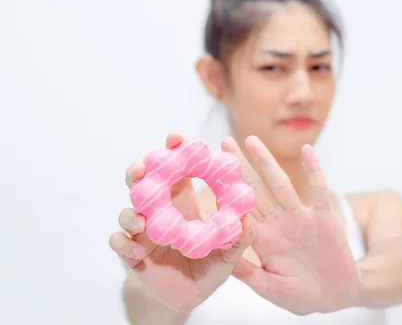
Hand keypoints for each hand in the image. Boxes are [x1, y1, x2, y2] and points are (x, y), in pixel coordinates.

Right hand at [108, 132, 253, 311]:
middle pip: (143, 183)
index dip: (174, 152)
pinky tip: (137, 249)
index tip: (176, 137)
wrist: (190, 298)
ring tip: (140, 219)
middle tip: (141, 169)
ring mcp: (142, 231)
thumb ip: (237, 239)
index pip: (176, 171)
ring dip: (129, 211)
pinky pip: (119, 243)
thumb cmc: (210, 268)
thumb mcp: (228, 254)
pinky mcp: (131, 253)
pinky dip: (124, 243)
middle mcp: (159, 212)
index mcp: (183, 203)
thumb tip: (247, 219)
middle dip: (138, 171)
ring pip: (127, 211)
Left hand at [221, 136, 361, 314]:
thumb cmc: (301, 296)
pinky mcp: (322, 217)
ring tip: (252, 140)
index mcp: (263, 239)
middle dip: (240, 167)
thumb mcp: (271, 288)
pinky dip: (313, 170)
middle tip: (223, 142)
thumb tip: (224, 259)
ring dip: (267, 162)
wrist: (335, 295)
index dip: (223, 192)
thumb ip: (250, 274)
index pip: (239, 211)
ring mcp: (300, 217)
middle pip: (256, 189)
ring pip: (281, 184)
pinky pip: (318, 189)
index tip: (207, 173)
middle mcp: (278, 222)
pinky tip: (307, 150)